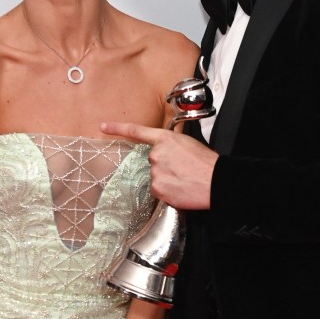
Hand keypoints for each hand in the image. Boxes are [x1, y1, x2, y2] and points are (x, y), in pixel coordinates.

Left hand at [100, 122, 216, 209]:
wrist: (216, 181)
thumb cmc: (207, 163)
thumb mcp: (188, 144)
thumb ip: (171, 148)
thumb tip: (168, 156)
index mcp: (165, 139)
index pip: (137, 131)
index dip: (118, 128)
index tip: (103, 126)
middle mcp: (156, 154)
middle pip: (152, 162)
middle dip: (164, 167)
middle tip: (182, 171)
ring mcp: (155, 172)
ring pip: (155, 177)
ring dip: (167, 180)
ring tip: (184, 180)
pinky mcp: (157, 188)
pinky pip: (159, 191)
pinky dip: (168, 192)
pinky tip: (181, 189)